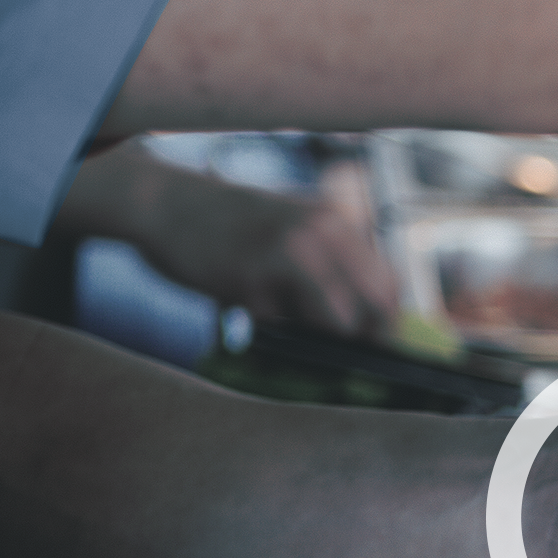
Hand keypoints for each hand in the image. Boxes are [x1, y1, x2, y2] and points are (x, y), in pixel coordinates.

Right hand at [146, 163, 401, 343]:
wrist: (169, 204)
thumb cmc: (232, 228)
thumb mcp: (292, 231)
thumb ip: (329, 267)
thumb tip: (366, 327)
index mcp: (336, 222)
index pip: (388, 285)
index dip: (384, 323)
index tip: (371, 347)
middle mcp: (323, 232)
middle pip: (376, 306)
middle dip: (362, 338)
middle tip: (337, 353)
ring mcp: (289, 251)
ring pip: (338, 321)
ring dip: (316, 336)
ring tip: (278, 314)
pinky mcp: (253, 275)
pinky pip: (281, 324)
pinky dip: (268, 325)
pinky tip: (244, 299)